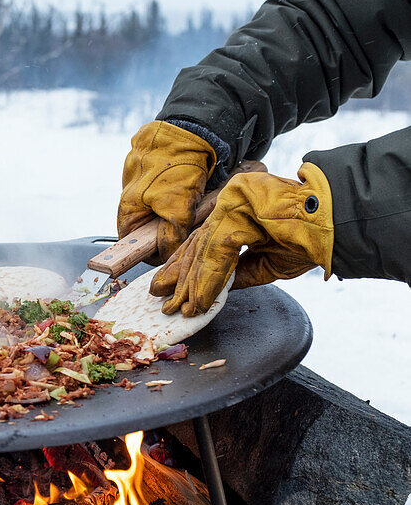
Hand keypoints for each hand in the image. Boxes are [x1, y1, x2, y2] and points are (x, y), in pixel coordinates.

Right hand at [118, 121, 216, 261]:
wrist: (191, 127)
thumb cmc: (177, 165)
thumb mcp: (177, 208)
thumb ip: (170, 236)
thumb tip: (167, 254)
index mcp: (128, 204)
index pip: (130, 240)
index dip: (148, 250)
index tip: (168, 252)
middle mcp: (130, 190)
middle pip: (145, 222)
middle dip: (165, 226)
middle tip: (188, 224)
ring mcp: (140, 175)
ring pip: (157, 204)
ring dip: (174, 207)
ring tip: (193, 199)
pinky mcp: (153, 163)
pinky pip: (164, 185)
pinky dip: (179, 188)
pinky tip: (192, 183)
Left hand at [150, 163, 333, 315]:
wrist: (339, 221)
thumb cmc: (311, 239)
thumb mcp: (268, 263)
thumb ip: (238, 273)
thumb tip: (212, 290)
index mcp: (237, 213)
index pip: (204, 243)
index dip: (185, 269)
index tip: (169, 289)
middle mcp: (230, 203)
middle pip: (198, 244)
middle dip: (181, 278)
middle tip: (165, 301)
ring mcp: (232, 199)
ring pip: (204, 247)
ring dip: (192, 283)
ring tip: (181, 306)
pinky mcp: (237, 202)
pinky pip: (217, 247)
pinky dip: (208, 277)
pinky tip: (199, 298)